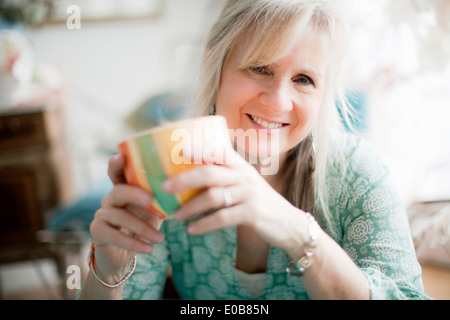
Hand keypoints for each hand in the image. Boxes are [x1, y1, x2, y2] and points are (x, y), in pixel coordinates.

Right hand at [89, 154, 164, 282]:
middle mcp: (110, 198)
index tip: (122, 156)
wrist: (123, 255)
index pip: (118, 172)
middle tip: (151, 200)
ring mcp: (101, 215)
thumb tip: (186, 189)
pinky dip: (134, 242)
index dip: (117, 163)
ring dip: (142, 228)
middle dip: (134, 194)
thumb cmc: (143, 227)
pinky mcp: (97, 231)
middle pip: (118, 191)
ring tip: (160, 238)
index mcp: (124, 189)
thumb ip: (163, 199)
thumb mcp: (155, 211)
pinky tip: (149, 249)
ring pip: (119, 216)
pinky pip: (114, 235)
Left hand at [162, 146, 309, 257]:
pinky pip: (222, 218)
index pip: (218, 150)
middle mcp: (244, 175)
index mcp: (240, 165)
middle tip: (164, 188)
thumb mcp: (244, 183)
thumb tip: (186, 180)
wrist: (288, 223)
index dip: (198, 149)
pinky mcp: (253, 213)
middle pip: (209, 172)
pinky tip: (191, 230)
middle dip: (184, 180)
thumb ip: (223, 178)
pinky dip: (204, 225)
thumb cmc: (258, 202)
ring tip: (175, 216)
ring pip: (213, 196)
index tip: (178, 151)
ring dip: (190, 207)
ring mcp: (249, 194)